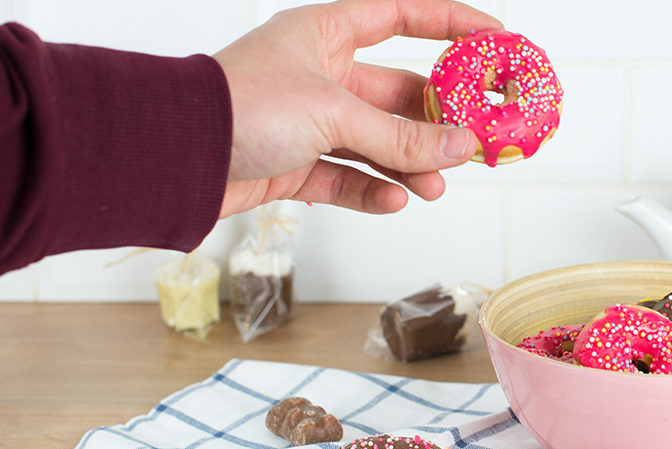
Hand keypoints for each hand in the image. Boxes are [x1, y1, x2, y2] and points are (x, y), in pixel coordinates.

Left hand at [212, 0, 502, 217]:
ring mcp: (308, 122)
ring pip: (377, 142)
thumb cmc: (239, 107)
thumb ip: (401, 136)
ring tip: (436, 185)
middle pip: (398, 93)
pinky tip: (394, 201)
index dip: (451, 23)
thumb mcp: (334, 114)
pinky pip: (347, 178)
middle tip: (477, 139)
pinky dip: (372, 191)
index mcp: (326, 34)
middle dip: (438, 119)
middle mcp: (321, 74)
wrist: (171, 158)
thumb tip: (461, 147)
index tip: (493, 39)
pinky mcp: (295, 164)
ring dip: (409, 165)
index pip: (402, 16)